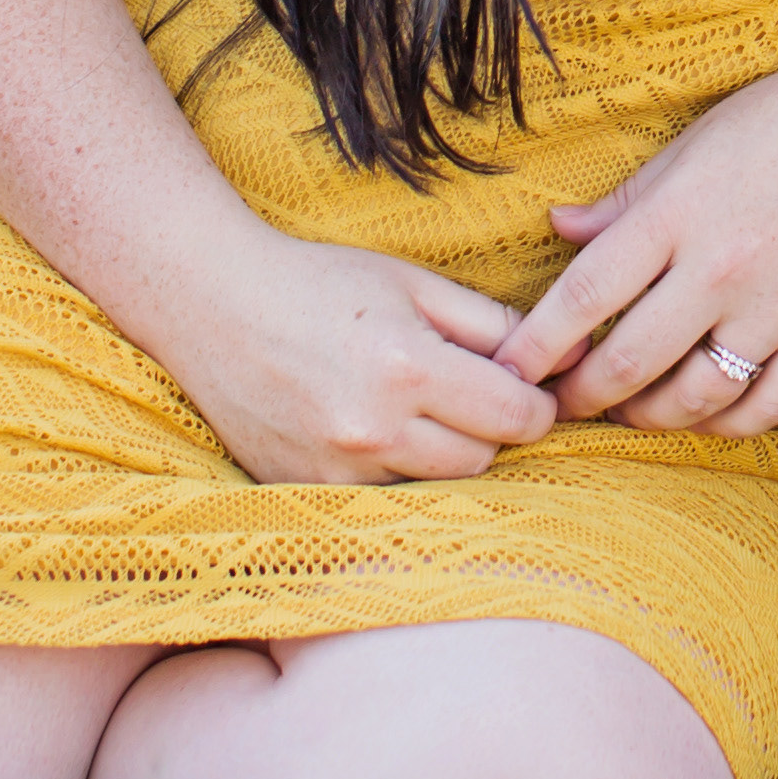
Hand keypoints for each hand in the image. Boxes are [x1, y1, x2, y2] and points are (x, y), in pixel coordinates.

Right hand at [181, 229, 557, 490]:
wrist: (212, 306)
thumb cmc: (318, 282)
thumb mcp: (413, 284)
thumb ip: (492, 324)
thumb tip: (564, 357)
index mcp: (408, 368)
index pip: (514, 418)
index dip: (535, 404)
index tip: (527, 389)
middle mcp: (373, 430)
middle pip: (481, 459)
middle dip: (490, 429)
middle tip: (469, 391)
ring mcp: (336, 469)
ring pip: (432, 485)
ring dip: (441, 453)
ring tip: (415, 405)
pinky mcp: (305, 490)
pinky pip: (381, 495)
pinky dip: (392, 470)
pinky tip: (371, 426)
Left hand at [502, 31, 777, 441]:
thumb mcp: (696, 142)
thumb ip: (627, 199)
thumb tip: (558, 228)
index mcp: (678, 213)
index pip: (584, 297)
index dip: (535, 346)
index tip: (508, 372)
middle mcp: (721, 269)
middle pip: (627, 362)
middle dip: (581, 395)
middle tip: (561, 403)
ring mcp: (776, 309)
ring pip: (691, 398)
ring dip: (647, 415)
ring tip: (629, 409)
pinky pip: (764, 407)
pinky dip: (724, 422)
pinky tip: (704, 410)